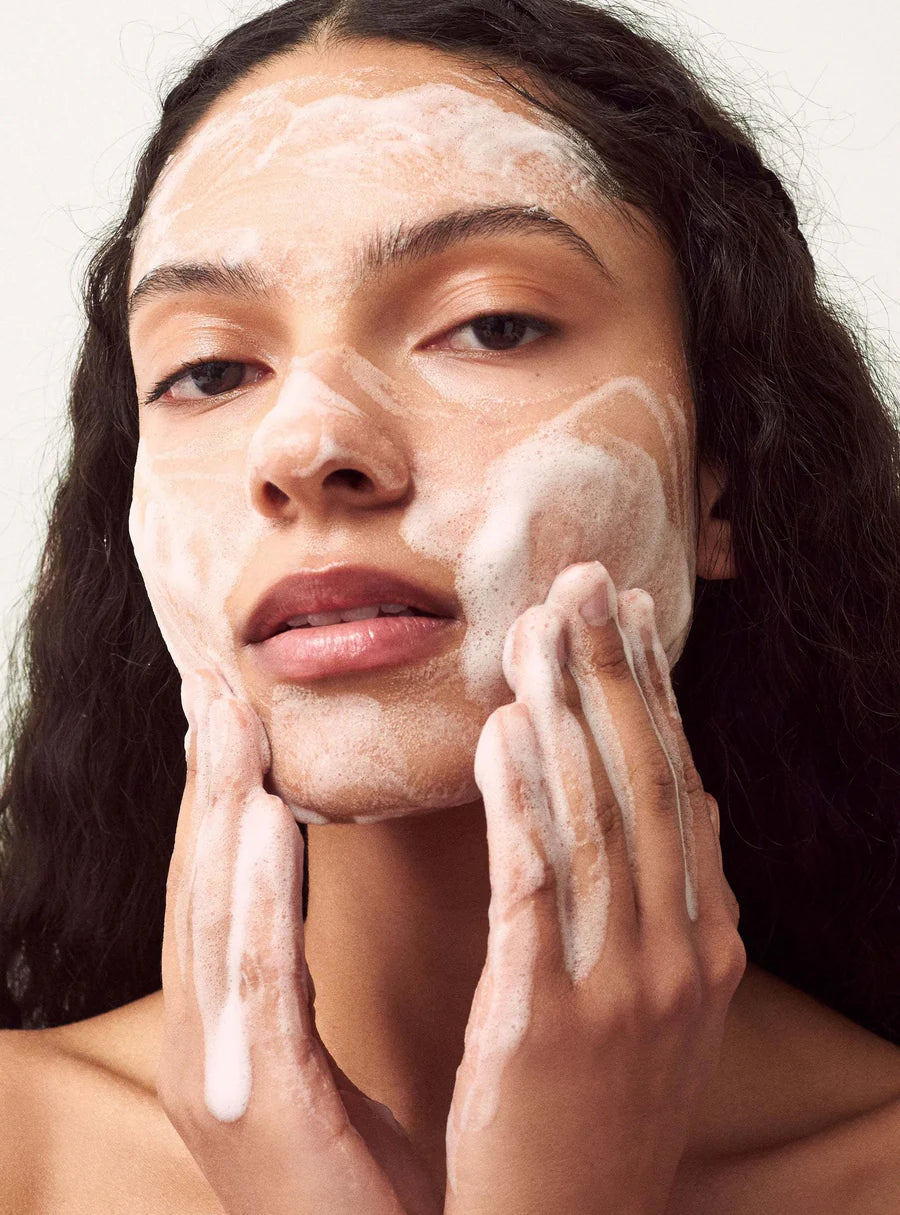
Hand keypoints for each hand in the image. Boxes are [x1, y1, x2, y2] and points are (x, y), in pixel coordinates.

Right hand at [158, 668, 441, 1214]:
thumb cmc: (381, 1189)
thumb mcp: (334, 1065)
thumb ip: (303, 973)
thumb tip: (303, 873)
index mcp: (236, 1036)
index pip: (224, 892)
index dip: (218, 797)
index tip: (234, 710)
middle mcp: (212, 1050)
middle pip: (202, 889)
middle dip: (203, 783)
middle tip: (214, 684)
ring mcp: (224, 1083)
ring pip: (213, 917)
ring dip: (213, 811)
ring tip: (227, 718)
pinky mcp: (260, 1116)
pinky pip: (256, 982)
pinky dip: (254, 895)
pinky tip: (262, 818)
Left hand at [445, 561, 745, 1214]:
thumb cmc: (602, 1107)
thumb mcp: (662, 1001)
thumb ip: (672, 898)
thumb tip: (684, 793)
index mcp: (707, 939)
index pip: (677, 786)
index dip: (655, 692)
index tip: (631, 612)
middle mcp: (681, 952)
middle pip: (643, 783)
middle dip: (613, 672)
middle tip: (584, 580)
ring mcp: (624, 987)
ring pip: (598, 818)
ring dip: (567, 711)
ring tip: (536, 626)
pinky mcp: (551, 1020)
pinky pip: (539, 887)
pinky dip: (525, 800)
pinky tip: (504, 729)